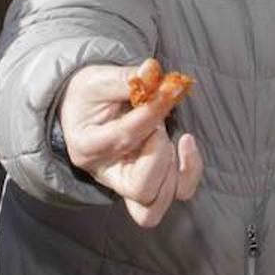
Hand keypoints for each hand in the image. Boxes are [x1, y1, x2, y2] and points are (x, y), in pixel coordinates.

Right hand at [59, 59, 203, 227]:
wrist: (85, 111)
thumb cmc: (89, 96)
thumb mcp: (98, 80)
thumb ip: (126, 78)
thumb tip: (152, 70)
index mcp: (87, 147)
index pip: (125, 137)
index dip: (152, 112)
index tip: (168, 89)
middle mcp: (106, 173)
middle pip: (141, 188)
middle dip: (160, 153)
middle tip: (159, 124)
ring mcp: (127, 184)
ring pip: (157, 204)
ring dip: (174, 169)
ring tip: (169, 135)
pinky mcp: (148, 184)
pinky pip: (176, 193)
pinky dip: (189, 172)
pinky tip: (186, 142)